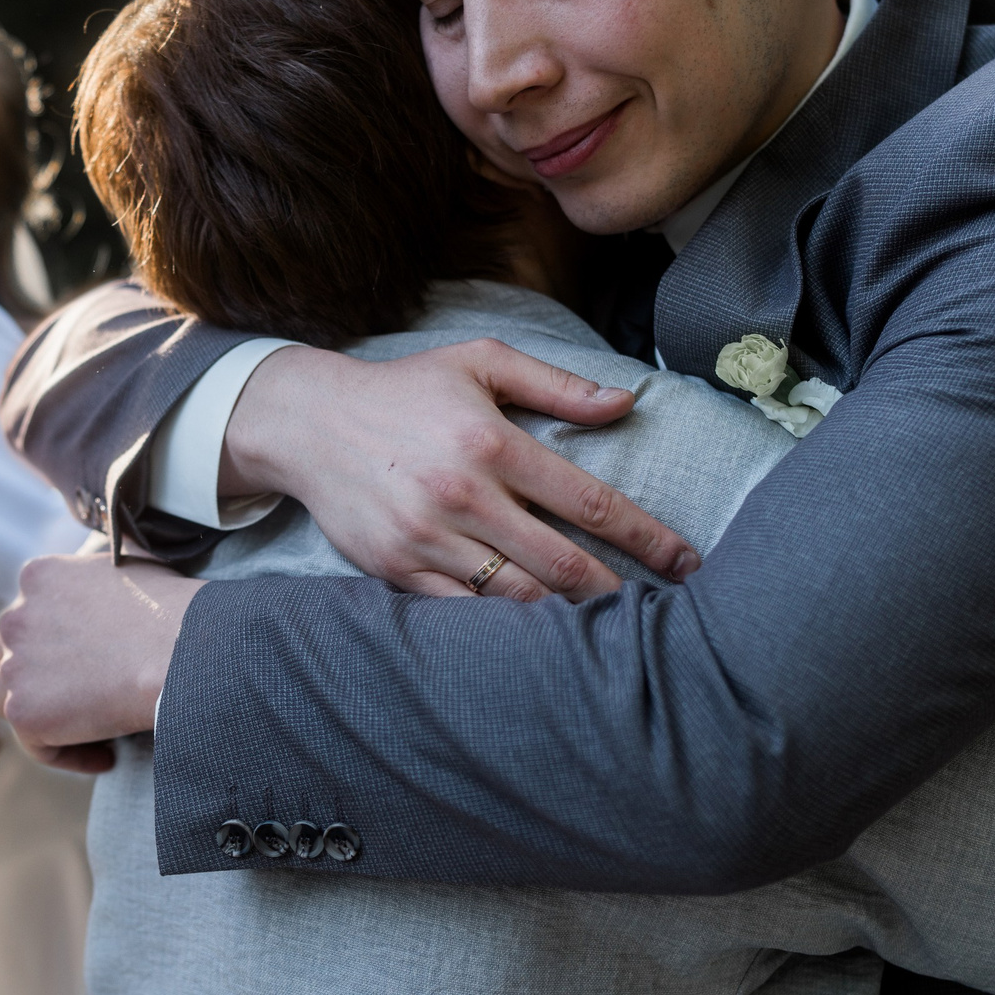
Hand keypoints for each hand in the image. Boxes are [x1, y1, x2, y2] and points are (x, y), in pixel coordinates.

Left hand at [0, 554, 200, 772]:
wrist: (182, 650)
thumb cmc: (174, 611)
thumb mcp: (129, 566)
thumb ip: (99, 576)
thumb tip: (111, 580)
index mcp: (39, 577)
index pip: (30, 613)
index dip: (54, 640)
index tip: (87, 659)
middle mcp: (16, 617)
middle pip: (7, 653)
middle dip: (36, 674)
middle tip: (79, 695)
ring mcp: (16, 666)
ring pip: (2, 697)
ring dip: (37, 712)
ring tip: (81, 728)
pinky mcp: (25, 711)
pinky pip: (35, 743)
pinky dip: (68, 754)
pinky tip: (106, 757)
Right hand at [221, 341, 699, 600]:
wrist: (308, 423)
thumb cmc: (406, 389)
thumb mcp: (480, 363)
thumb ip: (556, 386)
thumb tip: (626, 404)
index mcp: (491, 443)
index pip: (588, 502)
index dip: (646, 536)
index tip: (686, 561)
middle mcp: (462, 496)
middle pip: (561, 564)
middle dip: (618, 592)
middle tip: (658, 609)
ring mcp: (427, 538)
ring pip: (515, 597)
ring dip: (567, 617)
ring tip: (607, 626)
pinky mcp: (396, 570)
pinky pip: (464, 612)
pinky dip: (506, 626)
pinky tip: (539, 630)